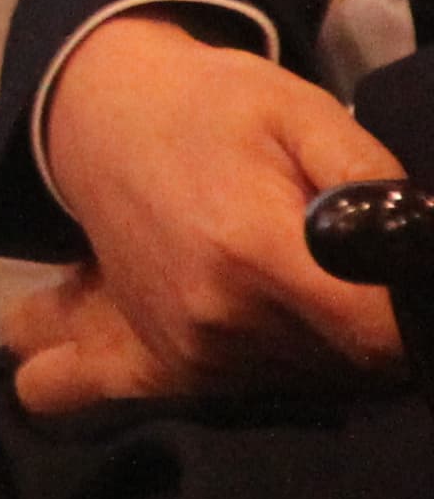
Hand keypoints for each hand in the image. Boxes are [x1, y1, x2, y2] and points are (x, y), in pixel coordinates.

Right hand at [17, 13, 406, 407]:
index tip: (403, 276)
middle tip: (349, 263)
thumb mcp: (300, 111)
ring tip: (300, 276)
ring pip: (311, 379)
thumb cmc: (211, 108)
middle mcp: (221, 316)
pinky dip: (267, 366)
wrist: (97, 115)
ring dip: (325, 343)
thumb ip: (370, 177)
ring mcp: (190, 347)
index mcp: (256, 250)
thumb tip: (421, 241)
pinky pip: (254, 390)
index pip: (384, 335)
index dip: (415, 312)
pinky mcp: (167, 362)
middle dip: (371, 323)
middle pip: (354, 363)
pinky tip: (259, 317)